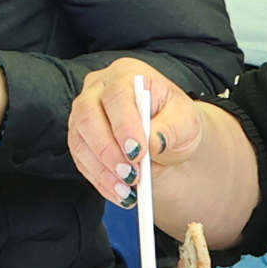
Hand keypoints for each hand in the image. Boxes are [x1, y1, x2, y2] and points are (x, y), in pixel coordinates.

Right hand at [60, 56, 259, 247]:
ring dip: (102, 171)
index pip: (116, 94)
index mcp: (126, 73)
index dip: (124, 124)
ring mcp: (83, 113)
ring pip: (80, 141)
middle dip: (108, 150)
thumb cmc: (176, 122)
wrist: (168, 137)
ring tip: (127, 191)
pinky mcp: (79, 138)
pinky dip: (100, 180)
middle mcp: (98, 88)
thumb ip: (171, 129)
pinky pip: (81, 160)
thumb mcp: (186, 122)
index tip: (138, 152)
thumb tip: (152, 142)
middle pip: (88, 115)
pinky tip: (120, 194)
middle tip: (130, 175)